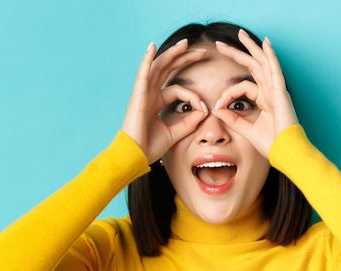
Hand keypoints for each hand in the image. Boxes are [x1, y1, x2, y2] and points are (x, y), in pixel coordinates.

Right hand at [121, 40, 209, 163]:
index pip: (179, 89)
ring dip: (171, 54)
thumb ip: (189, 121)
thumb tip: (204, 110)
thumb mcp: (176, 132)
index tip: (205, 108)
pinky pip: (142, 74)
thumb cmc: (149, 147)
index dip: (194, 96)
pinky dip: (147, 60)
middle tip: (201, 51)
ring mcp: (142, 94)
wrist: (134, 157)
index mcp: (156, 102)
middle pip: (168, 70)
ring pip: (158, 67)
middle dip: (184, 59)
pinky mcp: (137, 97)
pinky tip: (152, 47)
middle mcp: (149, 94)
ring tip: (185, 43)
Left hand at [211, 30, 298, 158]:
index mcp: (264, 100)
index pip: (242, 87)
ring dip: (251, 47)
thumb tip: (216, 108)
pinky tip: (266, 42)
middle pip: (253, 66)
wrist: (286, 152)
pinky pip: (275, 70)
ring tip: (241, 34)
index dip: (227, 93)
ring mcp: (276, 90)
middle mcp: (271, 92)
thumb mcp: (246, 129)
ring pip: (262, 63)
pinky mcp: (281, 93)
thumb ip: (232, 119)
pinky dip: (270, 55)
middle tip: (221, 44)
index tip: (217, 105)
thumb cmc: (272, 144)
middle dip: (237, 53)